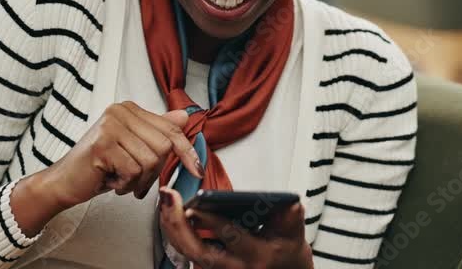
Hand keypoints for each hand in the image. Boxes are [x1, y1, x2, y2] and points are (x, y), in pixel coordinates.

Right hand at [39, 101, 202, 208]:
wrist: (64, 181)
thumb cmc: (98, 166)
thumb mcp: (132, 147)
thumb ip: (157, 131)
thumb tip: (184, 116)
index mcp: (128, 109)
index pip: (170, 129)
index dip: (187, 152)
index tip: (197, 170)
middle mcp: (119, 112)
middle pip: (163, 146)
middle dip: (153, 172)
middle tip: (135, 180)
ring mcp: (110, 127)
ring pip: (150, 161)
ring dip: (138, 181)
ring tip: (120, 179)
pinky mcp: (102, 145)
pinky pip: (133, 171)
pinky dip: (125, 184)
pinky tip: (110, 181)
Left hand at [158, 187, 313, 268]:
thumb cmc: (287, 254)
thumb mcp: (295, 237)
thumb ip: (291, 219)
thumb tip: (289, 203)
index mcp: (256, 256)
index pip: (230, 237)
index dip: (211, 220)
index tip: (196, 204)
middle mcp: (234, 267)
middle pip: (198, 251)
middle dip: (179, 225)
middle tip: (169, 199)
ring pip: (188, 252)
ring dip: (172, 226)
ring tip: (166, 200)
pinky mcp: (210, 268)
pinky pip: (187, 251)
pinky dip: (176, 231)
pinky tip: (170, 211)